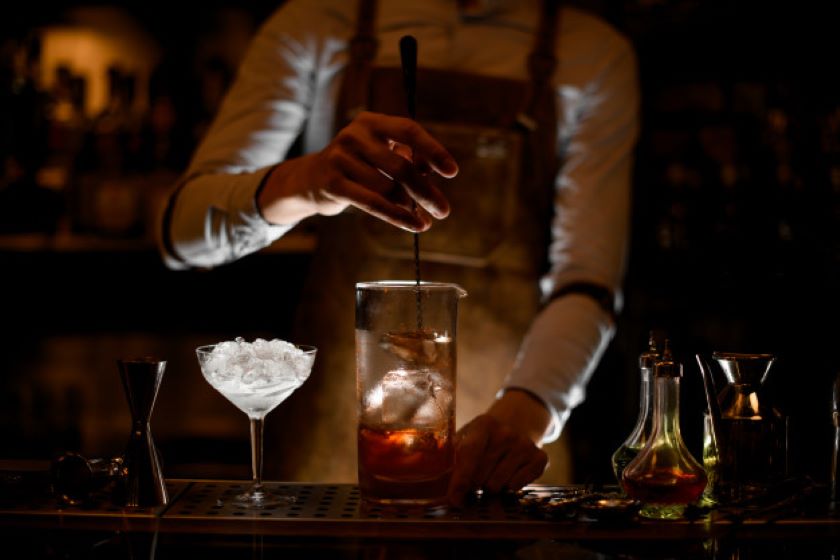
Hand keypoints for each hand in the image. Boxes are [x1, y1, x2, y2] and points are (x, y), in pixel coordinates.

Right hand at [258, 111, 457, 230]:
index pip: (408, 131)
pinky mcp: (333, 183)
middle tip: (444, 210)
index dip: (433, 150)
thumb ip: (406, 159)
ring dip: (410, 207)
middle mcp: (355, 135)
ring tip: (424, 219)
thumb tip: (432, 174)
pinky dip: (397, 216)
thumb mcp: (380, 155)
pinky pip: (373, 203)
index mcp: (371, 122)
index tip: (452, 172)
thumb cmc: (357, 166)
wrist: (310, 180)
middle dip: (426, 191)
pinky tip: (415, 225)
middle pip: (401, 166)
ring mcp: (341, 158)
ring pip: (388, 188)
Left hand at [447, 390, 550, 506]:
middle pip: (482, 475)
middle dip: (473, 485)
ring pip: (499, 485)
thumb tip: (422, 473)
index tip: (454, 499)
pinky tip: (508, 476)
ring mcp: (525, 444)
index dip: (460, 480)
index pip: (469, 455)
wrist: (516, 425)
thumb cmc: (482, 439)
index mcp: (484, 424)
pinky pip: (518, 486)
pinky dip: (509, 488)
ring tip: (491, 475)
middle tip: (473, 481)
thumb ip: (449, 455)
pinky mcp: (540, 457)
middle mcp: (507, 432)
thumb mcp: (466, 438)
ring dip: (490, 487)